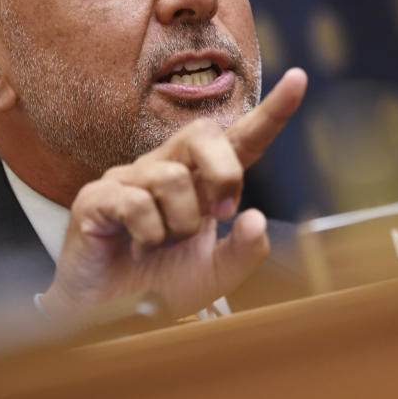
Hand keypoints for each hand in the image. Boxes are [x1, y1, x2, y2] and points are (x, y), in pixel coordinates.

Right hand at [41, 68, 307, 318]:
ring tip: (163, 243)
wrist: (109, 319)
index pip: (240, 140)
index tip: (299, 79)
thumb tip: (255, 218)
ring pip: (172, 177)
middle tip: (220, 214)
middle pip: (203, 133)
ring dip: (180, 222)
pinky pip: (135, 201)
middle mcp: (166, 169)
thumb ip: (244, 251)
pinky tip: (138, 244)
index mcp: (202, 182)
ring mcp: (130, 180)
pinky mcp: (97, 198)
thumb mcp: (217, 275)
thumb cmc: (162, 286)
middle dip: (223, 172)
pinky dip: (148, 231)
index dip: (270, 112)